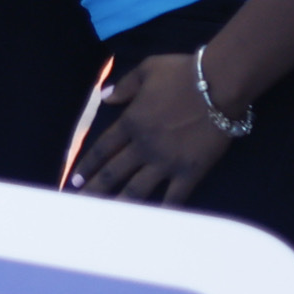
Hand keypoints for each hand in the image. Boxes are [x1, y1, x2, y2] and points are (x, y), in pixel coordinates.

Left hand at [70, 53, 239, 204]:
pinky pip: (174, 197)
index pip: (102, 149)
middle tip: (80, 206)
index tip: (75, 179)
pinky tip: (153, 224)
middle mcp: (143, 146)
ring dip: (119, 205)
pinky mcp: (189, 171)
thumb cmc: (183, 73)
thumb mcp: (148, 69)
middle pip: (113, 173)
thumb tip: (105, 97)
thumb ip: (125, 85)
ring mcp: (166, 161)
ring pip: (136, 190)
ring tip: (106, 221)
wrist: (218, 84)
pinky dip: (163, 211)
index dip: (87, 166)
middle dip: (94, 190)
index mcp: (131, 122)